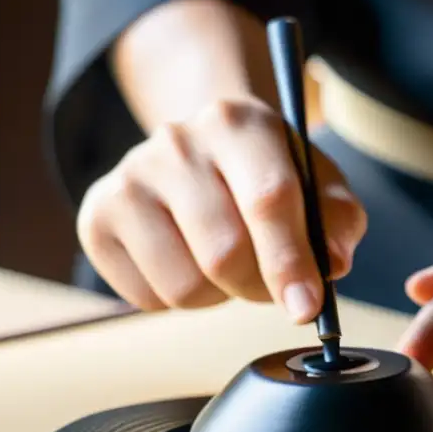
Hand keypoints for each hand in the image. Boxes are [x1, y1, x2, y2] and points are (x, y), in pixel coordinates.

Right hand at [76, 95, 366, 320]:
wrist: (198, 154)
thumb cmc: (267, 175)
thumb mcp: (316, 184)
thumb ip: (337, 220)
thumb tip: (332, 264)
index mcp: (238, 123)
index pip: (268, 199)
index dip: (291, 262)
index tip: (307, 308)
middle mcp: (175, 142)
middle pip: (224, 254)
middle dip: (258, 287)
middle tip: (269, 284)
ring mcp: (127, 179)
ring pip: (185, 287)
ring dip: (218, 295)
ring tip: (223, 262)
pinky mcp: (96, 219)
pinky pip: (149, 297)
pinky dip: (178, 297)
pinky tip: (187, 260)